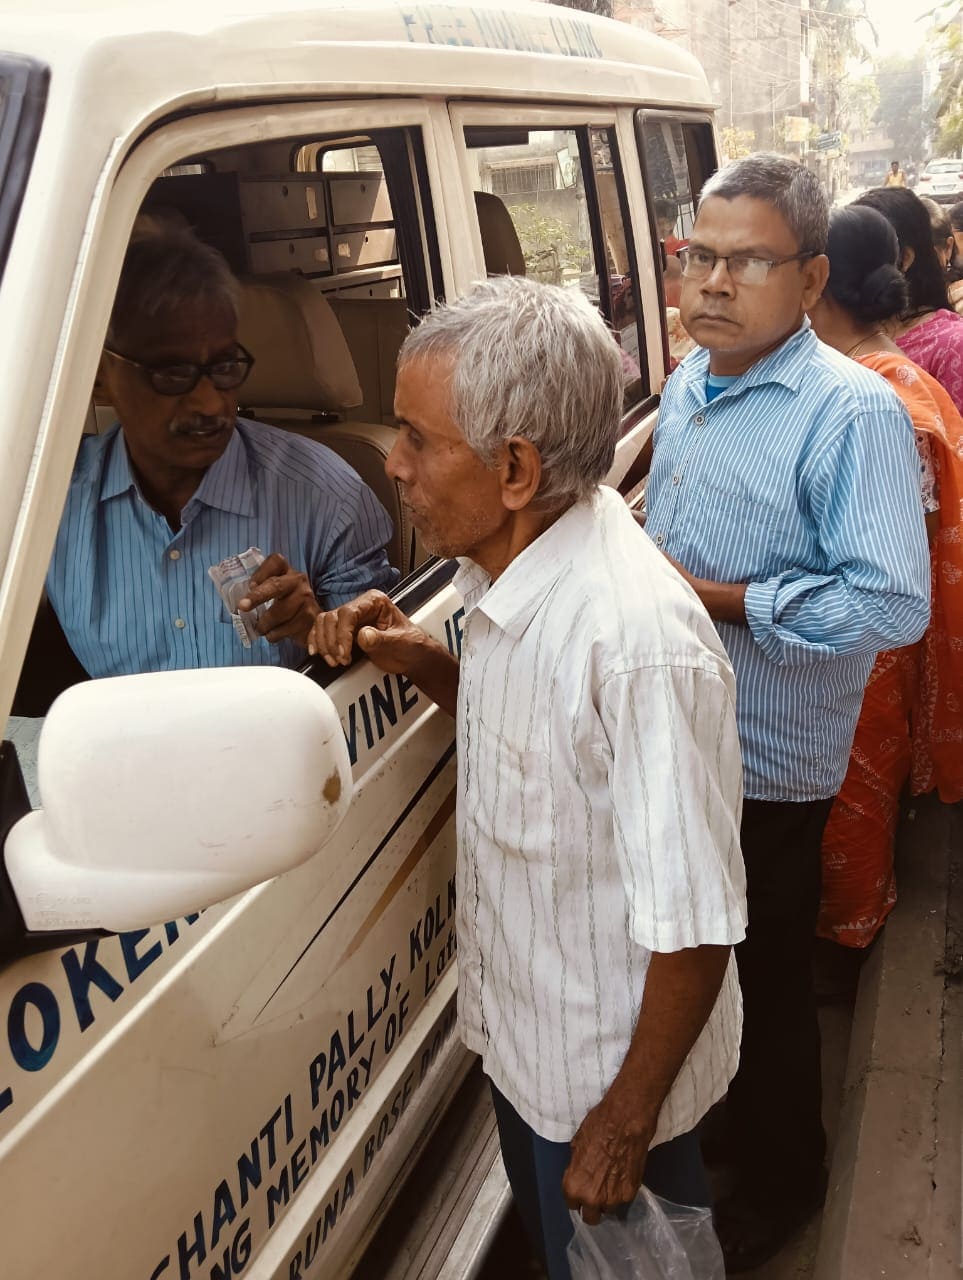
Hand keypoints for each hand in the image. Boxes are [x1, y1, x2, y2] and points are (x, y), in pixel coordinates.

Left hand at [237, 553, 319, 646]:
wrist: (314, 623)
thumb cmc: (287, 606)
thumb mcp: (276, 593)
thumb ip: (261, 591)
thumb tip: (239, 605)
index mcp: (287, 571)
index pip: (275, 561)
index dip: (260, 572)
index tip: (250, 585)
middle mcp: (299, 581)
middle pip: (276, 585)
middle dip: (257, 596)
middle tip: (242, 606)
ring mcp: (306, 600)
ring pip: (278, 614)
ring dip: (263, 625)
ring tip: (261, 628)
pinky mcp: (309, 619)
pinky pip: (283, 630)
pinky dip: (273, 635)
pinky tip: (274, 634)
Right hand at [307, 590, 426, 672]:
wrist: (413, 657)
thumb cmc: (411, 645)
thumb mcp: (400, 643)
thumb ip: (381, 639)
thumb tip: (362, 636)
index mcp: (375, 601)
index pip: (349, 612)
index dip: (342, 633)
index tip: (344, 652)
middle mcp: (360, 606)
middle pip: (332, 617)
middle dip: (332, 642)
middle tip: (341, 660)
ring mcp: (351, 618)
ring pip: (324, 624)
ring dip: (324, 644)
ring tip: (335, 661)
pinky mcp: (343, 631)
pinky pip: (322, 632)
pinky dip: (317, 642)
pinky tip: (317, 653)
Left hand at [562, 1087, 653, 1225]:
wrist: (626, 1120)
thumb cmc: (598, 1126)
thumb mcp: (577, 1145)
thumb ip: (577, 1168)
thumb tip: (580, 1173)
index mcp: (574, 1186)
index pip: (572, 1205)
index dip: (577, 1197)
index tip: (582, 1189)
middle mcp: (592, 1198)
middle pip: (591, 1217)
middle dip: (592, 1207)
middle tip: (596, 1191)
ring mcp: (614, 1198)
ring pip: (609, 1208)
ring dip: (608, 1199)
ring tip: (612, 1179)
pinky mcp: (631, 1193)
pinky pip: (623, 1199)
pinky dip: (622, 1190)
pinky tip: (623, 1173)